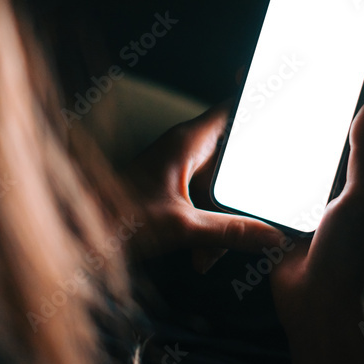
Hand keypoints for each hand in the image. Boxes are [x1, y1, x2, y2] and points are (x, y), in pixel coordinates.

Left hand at [127, 102, 285, 270]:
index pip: (233, 109)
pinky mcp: (168, 193)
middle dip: (247, 187)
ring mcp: (175, 171)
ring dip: (222, 218)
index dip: (260, 106)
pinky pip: (201, 204)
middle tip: (270, 200)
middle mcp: (183, 150)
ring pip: (217, 187)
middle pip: (234, 156)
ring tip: (210, 254)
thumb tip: (272, 236)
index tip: (287, 107)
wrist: (76, 238)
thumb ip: (230, 231)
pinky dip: (204, 229)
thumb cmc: (115, 220)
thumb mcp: (182, 228)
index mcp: (187, 142)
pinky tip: (200, 257)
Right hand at [269, 98, 363, 336]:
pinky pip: (268, 198)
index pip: (353, 141)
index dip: (339, 115)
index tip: (317, 86)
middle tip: (275, 96)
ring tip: (252, 121)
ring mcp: (309, 213)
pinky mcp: (281, 227)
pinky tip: (240, 160)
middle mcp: (338, 198)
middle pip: (317, 154)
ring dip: (276, 154)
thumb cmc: (352, 255)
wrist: (320, 309)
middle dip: (300, 131)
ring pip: (291, 173)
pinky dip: (258, 184)